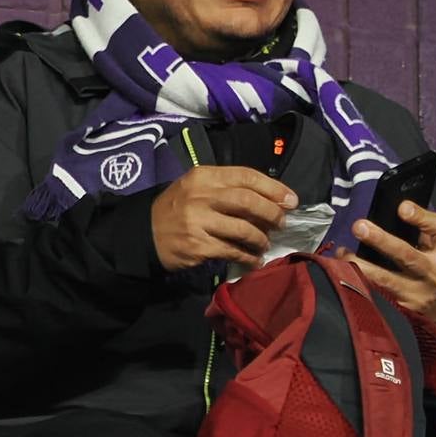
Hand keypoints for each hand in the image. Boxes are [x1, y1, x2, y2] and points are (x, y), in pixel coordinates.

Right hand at [150, 165, 296, 272]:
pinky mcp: (197, 246)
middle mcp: (199, 196)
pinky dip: (248, 257)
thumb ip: (226, 188)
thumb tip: (271, 199)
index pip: (246, 176)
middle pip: (248, 202)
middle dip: (271, 213)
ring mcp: (197, 222)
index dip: (274, 188)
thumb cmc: (176, 209)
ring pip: (243, 229)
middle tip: (281, 224)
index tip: (291, 200)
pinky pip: (232, 251)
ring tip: (264, 244)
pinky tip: (254, 260)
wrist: (144, 234)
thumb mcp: (196, 188)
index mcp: (202, 176)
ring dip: (261, 238)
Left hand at [353, 198, 435, 323]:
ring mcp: (416, 295)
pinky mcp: (401, 311)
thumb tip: (391, 211)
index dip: (422, 217)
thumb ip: (423, 234)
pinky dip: (357, 284)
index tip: (402, 207)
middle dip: (381, 240)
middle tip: (360, 227)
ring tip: (342, 253)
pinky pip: (375, 296)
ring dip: (360, 265)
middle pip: (407, 255)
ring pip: (385, 279)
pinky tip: (342, 275)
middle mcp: (433, 274)